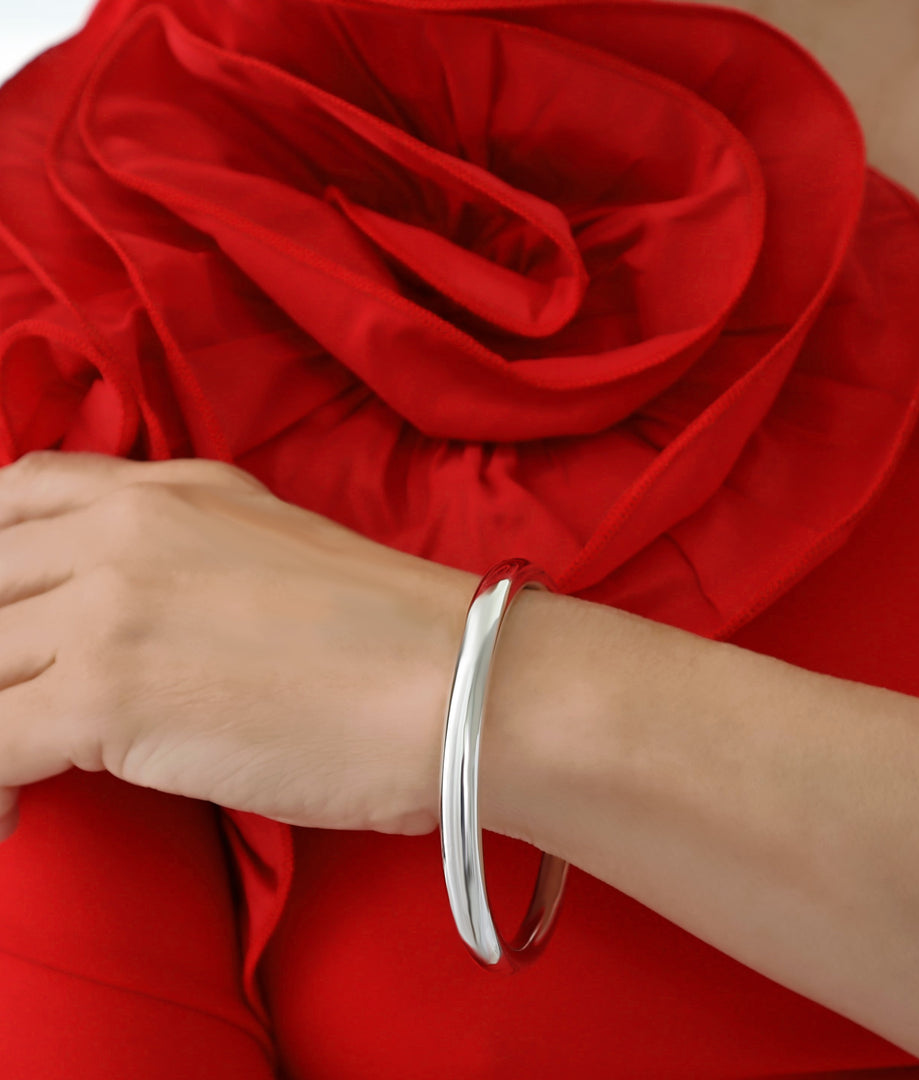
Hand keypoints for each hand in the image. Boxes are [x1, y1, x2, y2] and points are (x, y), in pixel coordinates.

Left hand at [0, 450, 479, 842]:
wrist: (457, 683)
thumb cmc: (393, 639)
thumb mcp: (275, 551)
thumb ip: (189, 555)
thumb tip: (135, 615)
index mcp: (170, 491)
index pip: (18, 493)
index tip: (12, 616)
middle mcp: (127, 529)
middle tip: (28, 705)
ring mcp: (109, 607)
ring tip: (21, 768)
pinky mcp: (106, 695)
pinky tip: (18, 814)